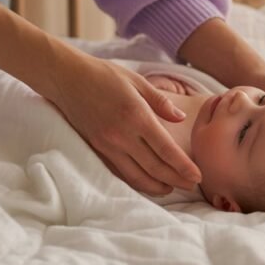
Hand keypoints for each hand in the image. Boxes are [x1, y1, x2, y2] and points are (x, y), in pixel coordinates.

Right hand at [51, 59, 201, 194]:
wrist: (67, 78)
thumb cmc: (103, 75)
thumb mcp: (136, 81)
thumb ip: (160, 102)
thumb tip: (180, 118)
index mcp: (137, 116)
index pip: (166, 149)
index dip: (183, 166)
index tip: (197, 176)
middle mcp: (122, 135)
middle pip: (154, 168)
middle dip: (175, 180)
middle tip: (191, 187)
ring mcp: (107, 145)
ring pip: (136, 176)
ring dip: (156, 186)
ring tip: (171, 189)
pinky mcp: (97, 149)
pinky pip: (120, 172)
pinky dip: (136, 181)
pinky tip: (146, 182)